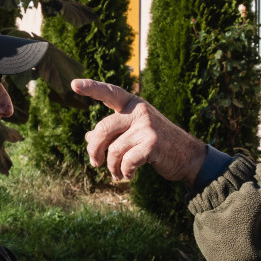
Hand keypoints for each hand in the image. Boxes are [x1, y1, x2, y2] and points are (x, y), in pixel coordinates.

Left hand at [73, 80, 207, 184]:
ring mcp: (147, 126)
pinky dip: (124, 172)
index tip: (73, 85)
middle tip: (95, 163)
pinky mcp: (153, 143)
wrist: (187, 156)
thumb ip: (111, 132)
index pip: (109, 93)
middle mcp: (139, 111)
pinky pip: (126, 161)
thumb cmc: (156, 143)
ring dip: (111, 167)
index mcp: (131, 104)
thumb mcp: (132, 133)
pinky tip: (128, 175)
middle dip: (94, 150)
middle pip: (102, 129)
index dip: (91, 88)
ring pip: (113, 149)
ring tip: (116, 174)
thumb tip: (87, 137)